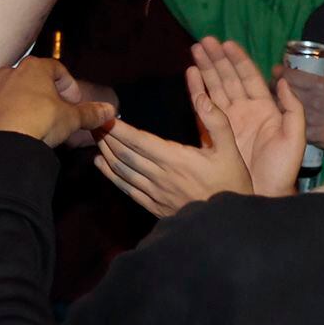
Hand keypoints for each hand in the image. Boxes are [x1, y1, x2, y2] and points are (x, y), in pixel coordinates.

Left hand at [0, 56, 115, 146]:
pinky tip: (25, 130)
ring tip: (44, 124)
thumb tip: (109, 110)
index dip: (70, 86)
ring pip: (20, 92)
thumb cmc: (40, 120)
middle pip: (38, 79)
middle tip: (62, 113)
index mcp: (34, 67)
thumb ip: (90, 113)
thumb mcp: (71, 118)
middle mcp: (12, 72)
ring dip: (33, 104)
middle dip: (52, 95)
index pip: (58, 69)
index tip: (76, 104)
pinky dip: (17, 114)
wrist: (3, 141)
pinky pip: (7, 106)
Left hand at [94, 112, 251, 217]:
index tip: (103, 114)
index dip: (117, 127)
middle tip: (92, 119)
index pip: (137, 139)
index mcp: (174, 159)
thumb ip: (217, 122)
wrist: (230, 226)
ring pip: (121, 169)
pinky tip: (100, 163)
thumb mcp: (231, 151)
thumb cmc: (232, 185)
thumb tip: (202, 98)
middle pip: (123, 152)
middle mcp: (159, 175)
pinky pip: (125, 188)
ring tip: (94, 135)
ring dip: (105, 150)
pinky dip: (110, 174)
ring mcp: (154, 193)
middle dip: (105, 134)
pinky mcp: (154, 207)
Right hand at [192, 38, 305, 195]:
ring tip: (196, 49)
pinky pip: (203, 105)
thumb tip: (283, 80)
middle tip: (204, 41)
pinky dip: (197, 89)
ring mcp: (229, 119)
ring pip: (215, 87)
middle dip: (217, 59)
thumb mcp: (295, 138)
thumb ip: (293, 109)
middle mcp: (245, 109)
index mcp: (266, 108)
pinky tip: (190, 74)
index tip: (227, 44)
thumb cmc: (282, 168)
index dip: (239, 60)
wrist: (264, 193)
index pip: (250, 77)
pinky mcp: (214, 130)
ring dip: (206, 68)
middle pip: (229, 78)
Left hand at [276, 62, 323, 149]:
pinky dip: (284, 117)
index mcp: (319, 85)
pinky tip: (285, 114)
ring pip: (281, 105)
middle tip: (275, 83)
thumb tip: (306, 65)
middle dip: (276, 84)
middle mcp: (311, 100)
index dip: (280, 71)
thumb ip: (323, 70)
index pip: (289, 75)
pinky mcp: (307, 132)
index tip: (277, 70)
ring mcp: (308, 117)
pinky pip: (288, 121)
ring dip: (277, 100)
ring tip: (278, 97)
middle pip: (281, 89)